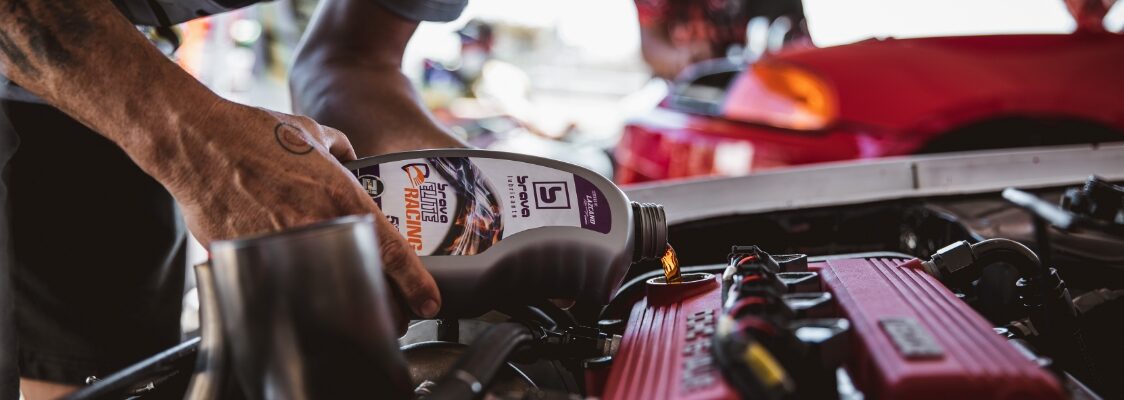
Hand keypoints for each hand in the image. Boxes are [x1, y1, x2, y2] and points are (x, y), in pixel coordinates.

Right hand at [156, 101, 440, 318]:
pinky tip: (291, 293)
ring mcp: (277, 246)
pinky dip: (286, 290)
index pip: (390, 251)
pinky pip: (273, 284)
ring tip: (345, 312)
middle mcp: (313, 226)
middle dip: (378, 305)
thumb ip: (341, 149)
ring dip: (334, 305)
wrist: (193, 140)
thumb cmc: (249, 132)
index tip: (429, 303)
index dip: (415, 283)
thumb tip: (350, 157)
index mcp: (339, 197)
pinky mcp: (242, 258)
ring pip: (317, 293)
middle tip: (389, 314)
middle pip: (357, 283)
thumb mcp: (311, 132)